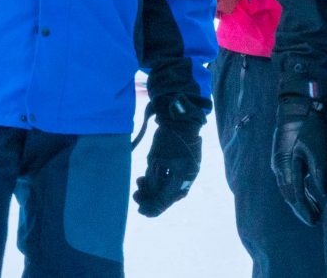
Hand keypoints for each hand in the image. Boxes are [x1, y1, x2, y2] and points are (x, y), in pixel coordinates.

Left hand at [134, 99, 205, 216]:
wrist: (183, 117)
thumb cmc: (167, 137)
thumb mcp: (155, 160)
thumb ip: (152, 181)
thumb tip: (147, 197)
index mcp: (181, 177)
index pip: (164, 201)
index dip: (150, 207)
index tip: (139, 208)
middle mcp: (188, 178)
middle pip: (168, 198)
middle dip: (151, 197)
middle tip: (136, 193)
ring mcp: (190, 173)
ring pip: (170, 190)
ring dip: (154, 189)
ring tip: (140, 181)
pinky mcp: (188, 166)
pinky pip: (174, 181)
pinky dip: (162, 182)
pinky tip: (149, 177)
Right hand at [272, 90, 326, 226]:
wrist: (298, 104)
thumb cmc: (309, 125)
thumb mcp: (317, 149)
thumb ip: (319, 173)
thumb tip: (324, 195)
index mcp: (286, 165)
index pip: (295, 195)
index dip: (305, 210)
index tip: (316, 221)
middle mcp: (279, 166)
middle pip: (289, 194)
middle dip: (302, 209)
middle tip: (316, 221)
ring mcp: (278, 161)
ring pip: (288, 188)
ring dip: (300, 200)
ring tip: (315, 210)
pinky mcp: (282, 156)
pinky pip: (288, 179)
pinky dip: (298, 189)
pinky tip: (308, 193)